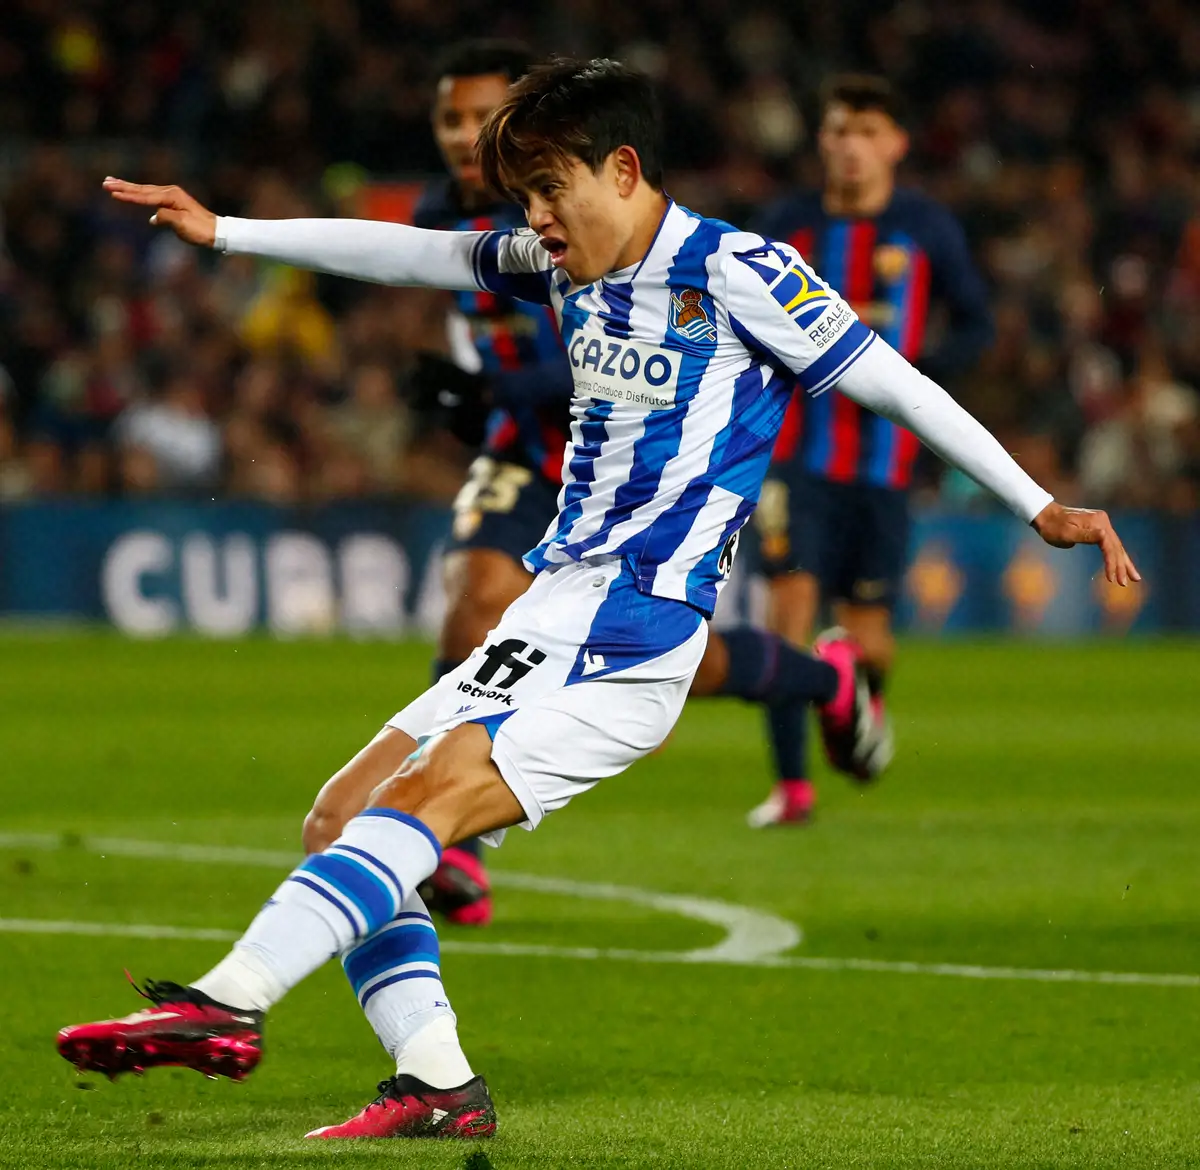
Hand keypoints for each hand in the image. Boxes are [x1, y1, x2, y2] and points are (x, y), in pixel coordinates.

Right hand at [102, 177, 216, 247]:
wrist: (217, 232)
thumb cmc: (200, 230)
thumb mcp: (182, 225)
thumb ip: (165, 218)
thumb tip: (153, 217)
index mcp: (171, 196)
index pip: (145, 196)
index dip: (128, 195)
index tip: (112, 192)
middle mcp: (170, 192)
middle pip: (142, 189)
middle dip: (123, 186)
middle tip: (105, 182)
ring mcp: (172, 196)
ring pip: (145, 190)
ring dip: (128, 187)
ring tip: (112, 182)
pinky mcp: (173, 202)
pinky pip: (151, 196)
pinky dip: (139, 194)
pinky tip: (131, 193)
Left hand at [1032, 502, 1140, 585]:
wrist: (1046, 515)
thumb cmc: (1053, 527)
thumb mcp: (1066, 533)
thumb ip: (1086, 536)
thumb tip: (1105, 535)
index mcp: (1098, 522)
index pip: (1109, 546)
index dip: (1112, 563)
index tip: (1112, 579)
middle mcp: (1103, 521)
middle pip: (1116, 547)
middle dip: (1121, 566)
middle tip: (1124, 583)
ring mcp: (1102, 524)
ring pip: (1116, 546)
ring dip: (1124, 563)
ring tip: (1135, 578)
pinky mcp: (1099, 527)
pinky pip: (1110, 544)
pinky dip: (1117, 556)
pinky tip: (1123, 565)